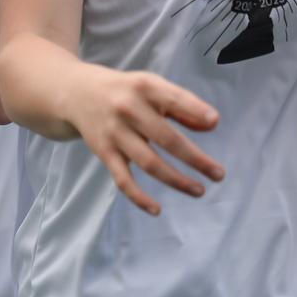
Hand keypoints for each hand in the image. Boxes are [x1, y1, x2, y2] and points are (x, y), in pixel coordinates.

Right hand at [62, 67, 223, 215]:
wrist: (78, 93)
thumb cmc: (127, 91)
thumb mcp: (152, 87)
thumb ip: (181, 104)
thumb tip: (211, 124)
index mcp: (145, 87)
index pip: (173, 98)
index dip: (194, 110)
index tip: (215, 122)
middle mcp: (128, 109)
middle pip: (166, 138)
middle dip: (195, 159)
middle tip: (218, 174)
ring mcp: (115, 133)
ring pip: (149, 163)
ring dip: (176, 180)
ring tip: (199, 191)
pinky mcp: (104, 153)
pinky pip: (122, 180)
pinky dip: (138, 197)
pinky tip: (156, 210)